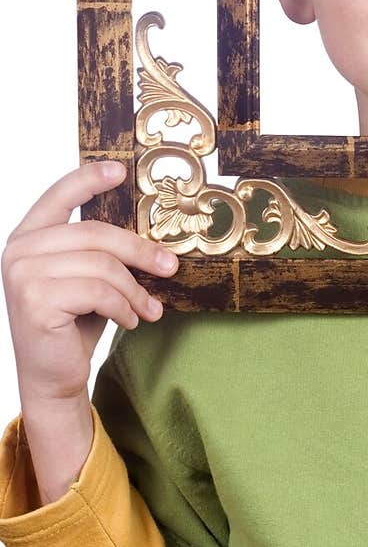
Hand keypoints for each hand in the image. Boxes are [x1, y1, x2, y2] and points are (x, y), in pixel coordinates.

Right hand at [2, 161, 178, 409]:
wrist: (52, 377)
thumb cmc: (74, 322)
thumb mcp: (87, 277)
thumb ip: (101, 250)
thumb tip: (152, 230)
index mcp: (29, 236)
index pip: (58, 194)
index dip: (89, 178)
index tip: (120, 169)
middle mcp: (19, 251)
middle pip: (95, 233)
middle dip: (140, 251)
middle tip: (170, 266)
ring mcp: (23, 275)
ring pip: (102, 266)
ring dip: (134, 290)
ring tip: (149, 308)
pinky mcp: (36, 301)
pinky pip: (98, 292)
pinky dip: (123, 307)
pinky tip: (129, 320)